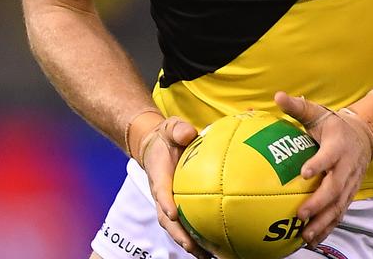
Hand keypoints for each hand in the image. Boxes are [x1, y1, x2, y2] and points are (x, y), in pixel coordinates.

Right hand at [137, 115, 211, 258]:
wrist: (156, 146)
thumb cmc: (166, 137)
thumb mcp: (170, 127)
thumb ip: (177, 130)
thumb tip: (188, 134)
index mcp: (159, 175)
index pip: (160, 191)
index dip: (165, 202)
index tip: (173, 213)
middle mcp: (162, 194)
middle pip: (167, 220)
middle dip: (179, 235)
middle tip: (193, 248)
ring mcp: (169, 204)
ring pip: (176, 228)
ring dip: (190, 244)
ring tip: (208, 257)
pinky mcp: (179, 208)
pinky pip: (187, 225)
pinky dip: (199, 239)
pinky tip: (216, 250)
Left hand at [274, 91, 372, 247]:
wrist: (364, 137)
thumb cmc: (333, 126)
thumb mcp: (318, 113)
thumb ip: (298, 107)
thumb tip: (277, 96)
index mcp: (337, 146)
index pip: (328, 156)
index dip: (318, 164)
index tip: (304, 173)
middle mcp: (346, 167)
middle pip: (334, 188)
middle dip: (318, 203)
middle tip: (300, 213)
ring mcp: (349, 183)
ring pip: (338, 206)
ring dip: (323, 221)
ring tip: (306, 235)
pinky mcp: (349, 194)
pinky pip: (339, 213)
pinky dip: (327, 227)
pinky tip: (312, 239)